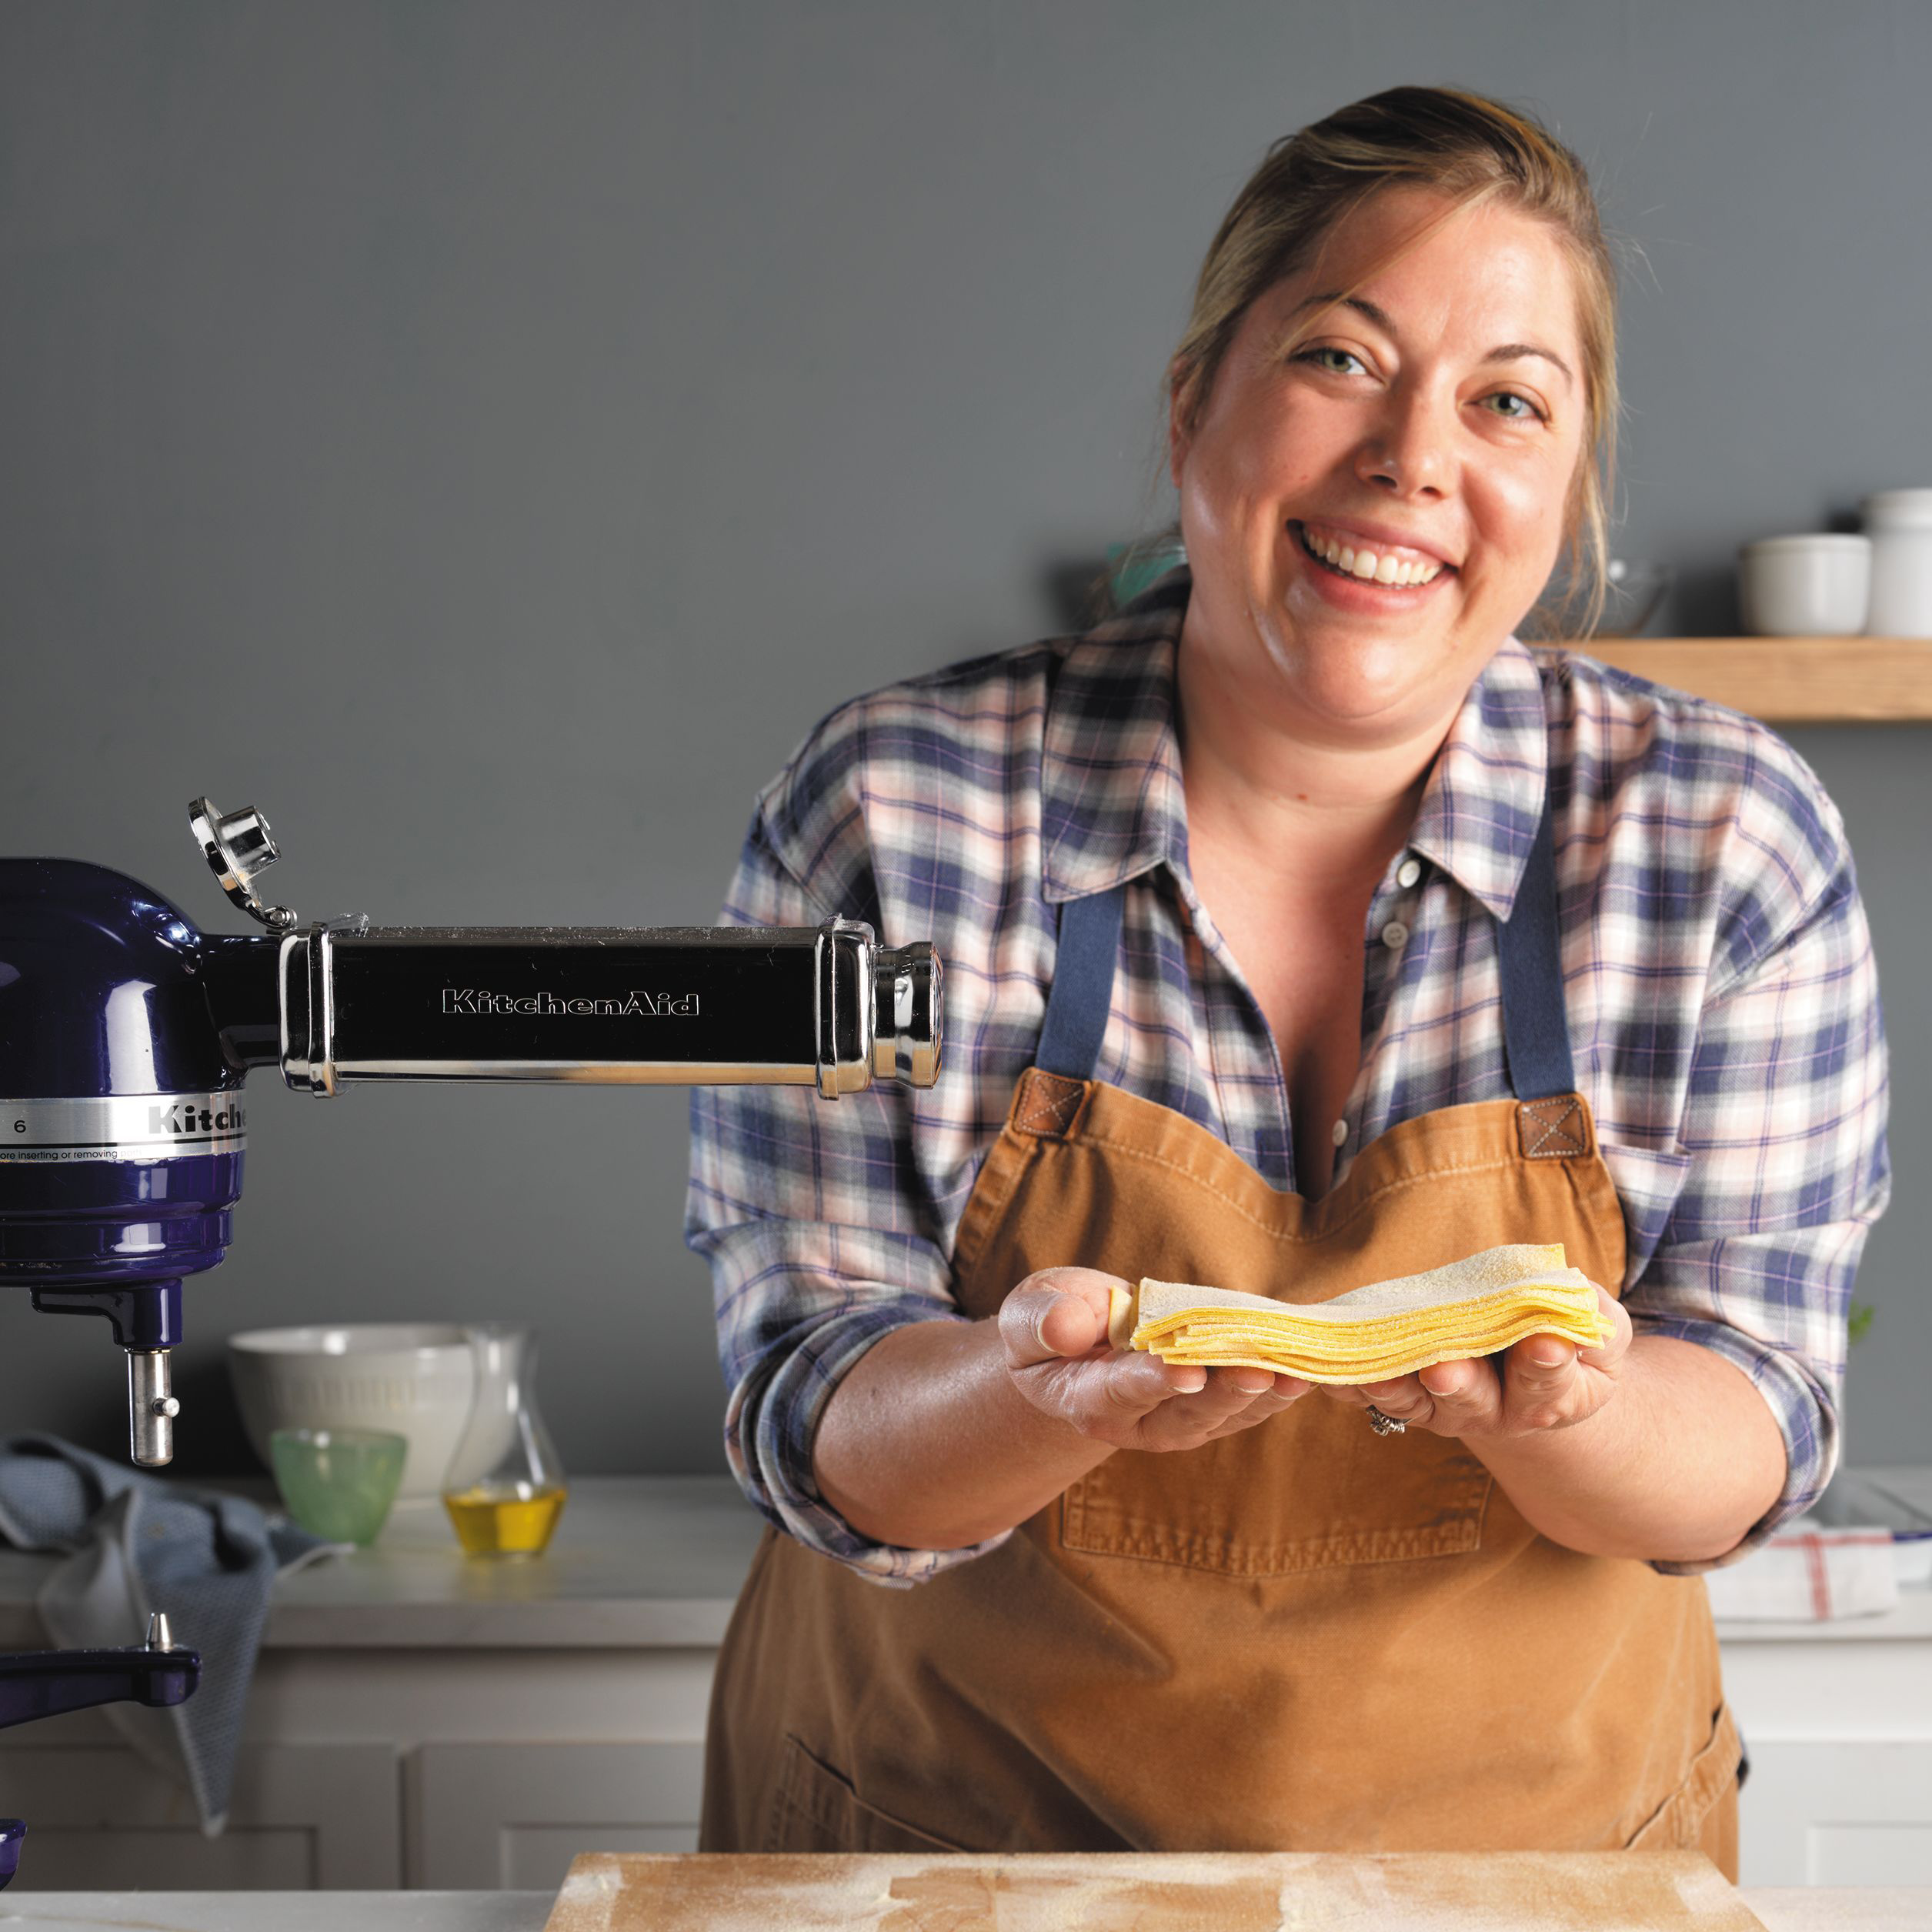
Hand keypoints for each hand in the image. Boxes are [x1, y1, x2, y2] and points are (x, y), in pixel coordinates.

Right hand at [998, 1266, 1309, 1451]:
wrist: (1071, 1350)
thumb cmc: (1047, 1326)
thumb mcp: (1027, 1314)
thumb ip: (1042, 1321)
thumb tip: (1066, 1327)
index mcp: (1084, 1398)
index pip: (1119, 1393)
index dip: (1152, 1382)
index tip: (1184, 1370)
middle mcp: (1136, 1422)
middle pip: (1183, 1414)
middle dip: (1221, 1393)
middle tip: (1254, 1371)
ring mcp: (1177, 1421)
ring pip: (1223, 1416)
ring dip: (1260, 1395)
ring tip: (1293, 1372)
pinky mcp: (1209, 1411)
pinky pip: (1246, 1406)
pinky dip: (1276, 1390)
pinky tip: (1305, 1371)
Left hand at [1317, 1286, 1632, 1439]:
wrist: (1531, 1372)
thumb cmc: (1570, 1341)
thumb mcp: (1595, 1329)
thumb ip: (1589, 1315)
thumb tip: (1568, 1289)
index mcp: (1551, 1396)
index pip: (1549, 1381)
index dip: (1546, 1364)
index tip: (1543, 1345)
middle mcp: (1494, 1411)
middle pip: (1474, 1399)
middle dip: (1458, 1383)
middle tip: (1443, 1370)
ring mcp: (1444, 1408)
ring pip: (1416, 1401)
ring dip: (1393, 1385)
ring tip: (1375, 1371)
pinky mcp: (1406, 1398)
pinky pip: (1375, 1392)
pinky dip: (1351, 1383)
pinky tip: (1328, 1374)